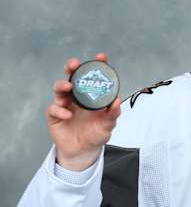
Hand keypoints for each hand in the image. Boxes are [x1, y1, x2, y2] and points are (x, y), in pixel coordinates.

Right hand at [46, 53, 120, 170]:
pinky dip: (60, 110)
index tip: (101, 56)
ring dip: (62, 85)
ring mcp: (65, 104)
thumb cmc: (96, 134)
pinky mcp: (55, 115)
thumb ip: (113, 114)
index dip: (97, 64)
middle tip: (74, 64)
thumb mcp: (108, 125)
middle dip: (72, 67)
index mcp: (92, 94)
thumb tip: (116, 101)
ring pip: (59, 88)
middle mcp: (77, 96)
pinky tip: (68, 115)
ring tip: (68, 87)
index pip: (94, 76)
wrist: (83, 152)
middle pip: (72, 76)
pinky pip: (54, 108)